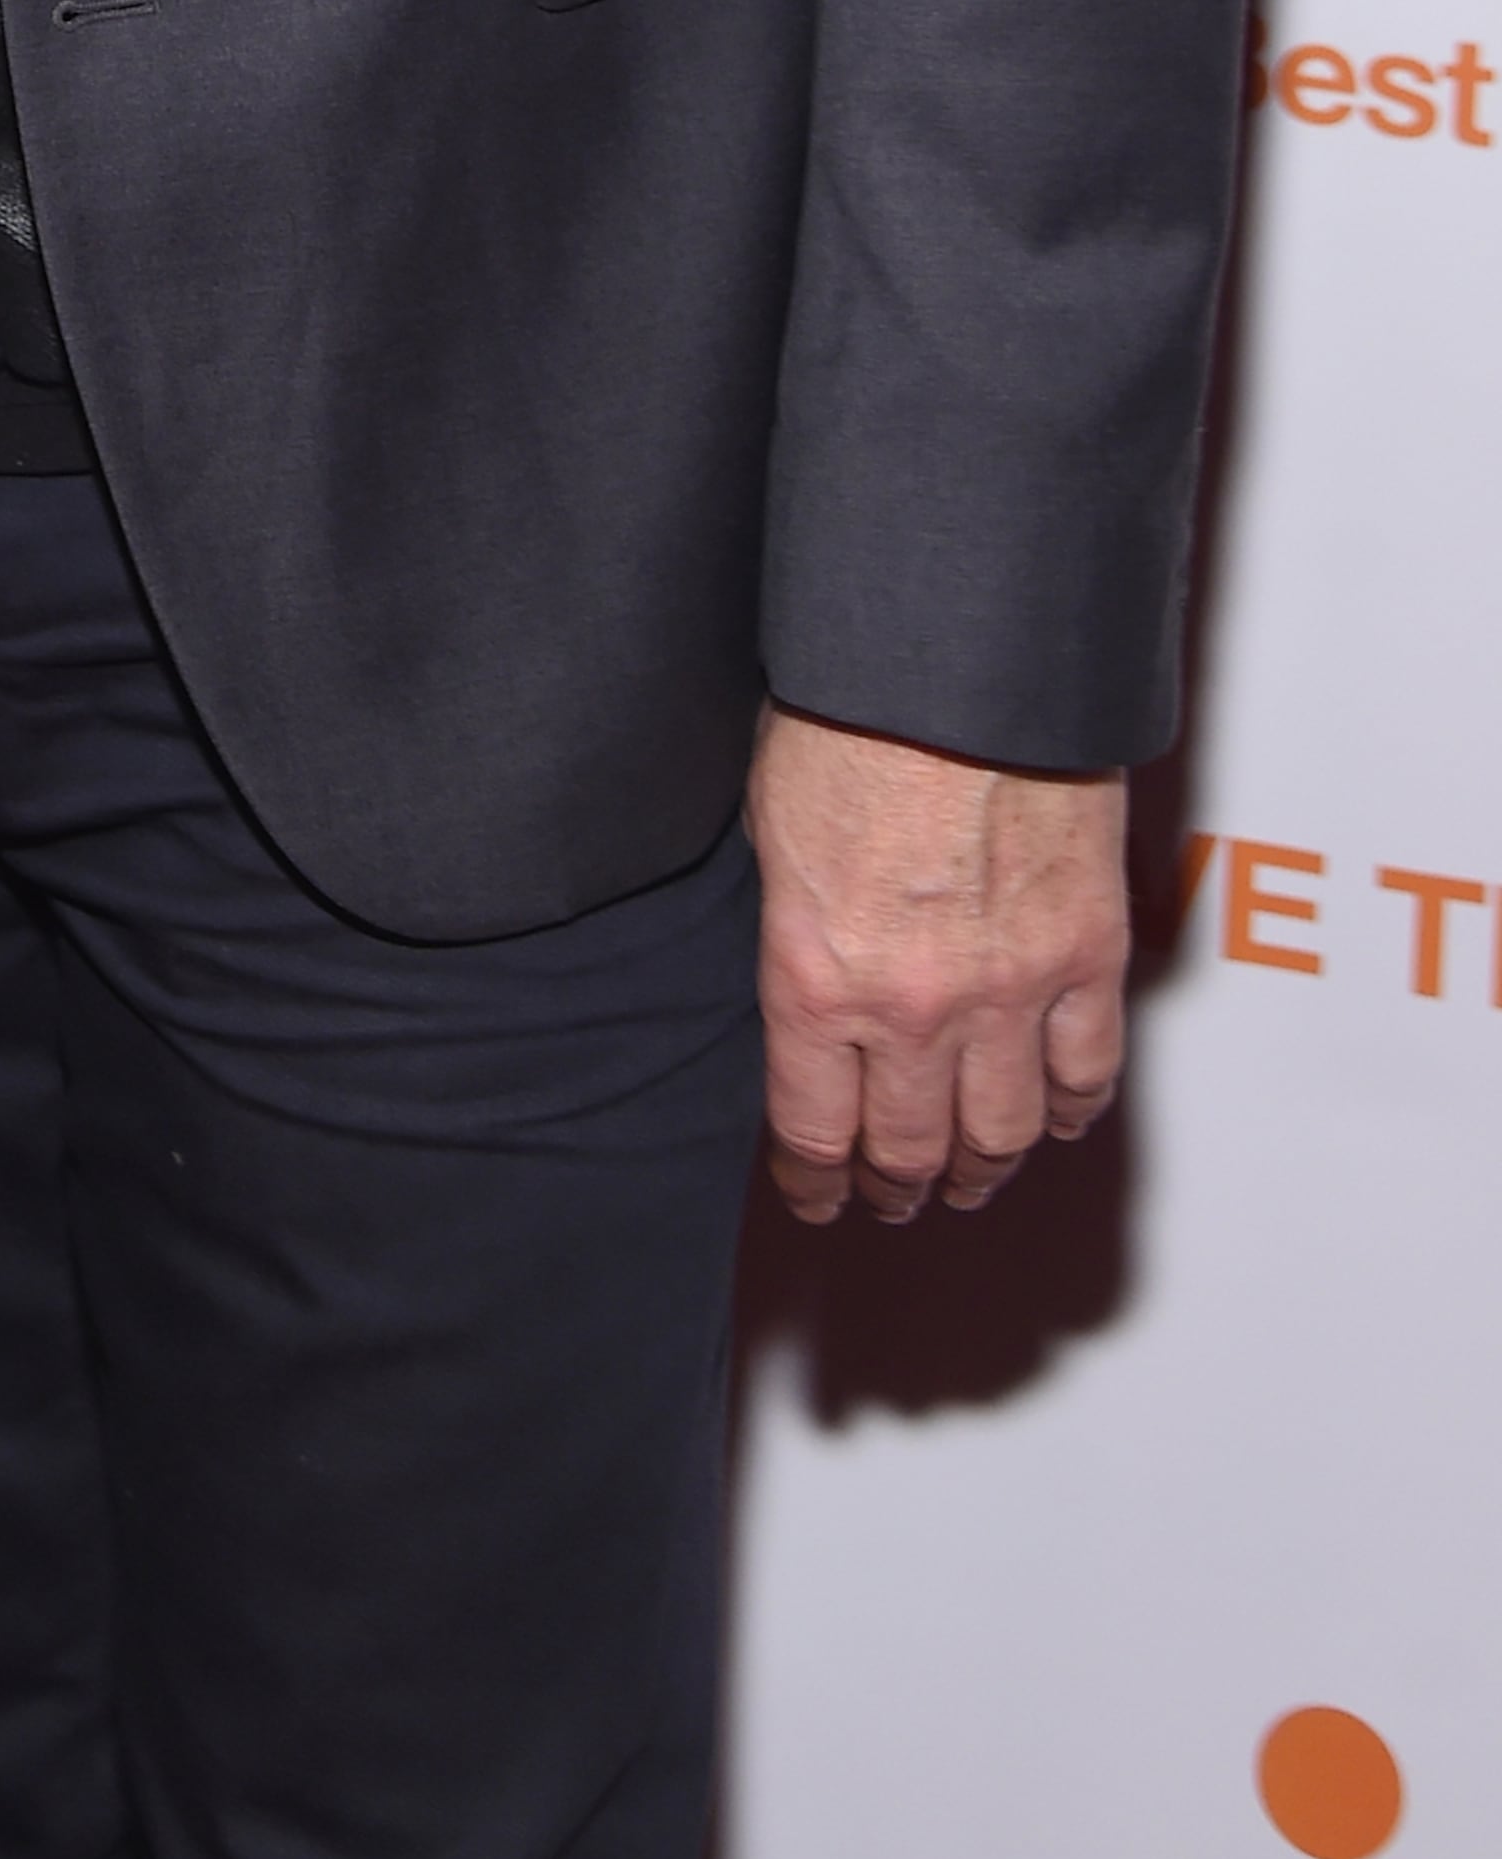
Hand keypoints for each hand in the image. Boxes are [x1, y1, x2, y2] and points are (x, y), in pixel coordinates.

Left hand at [749, 707, 1128, 1223]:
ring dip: (984, 1166)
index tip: (818, 1195)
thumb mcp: (771, 833)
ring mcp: (1009, 990)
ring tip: (969, 1176)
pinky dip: (1071, 1107)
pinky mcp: (1087, 956)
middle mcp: (912, 1007)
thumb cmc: (845, 716)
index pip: (814, 1129)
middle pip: (909, 1146)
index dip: (817, 1180)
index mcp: (816, 978)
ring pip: (1003, 1132)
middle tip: (894, 1195)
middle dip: (897, 1185)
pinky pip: (1087, 1071)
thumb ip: (795, 931)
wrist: (954, 663)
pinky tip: (1055, 1117)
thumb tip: (810, 984)